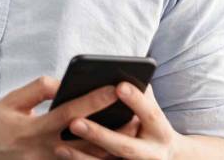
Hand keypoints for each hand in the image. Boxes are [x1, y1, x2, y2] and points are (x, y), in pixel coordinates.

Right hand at [0, 76, 141, 158]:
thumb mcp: (8, 103)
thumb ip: (36, 91)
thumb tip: (60, 82)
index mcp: (32, 129)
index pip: (70, 113)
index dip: (94, 99)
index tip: (115, 86)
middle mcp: (43, 150)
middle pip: (86, 141)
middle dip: (113, 127)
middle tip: (137, 114)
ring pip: (86, 158)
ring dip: (109, 145)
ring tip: (130, 129)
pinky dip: (94, 156)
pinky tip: (110, 146)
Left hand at [60, 82, 184, 159]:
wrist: (164, 158)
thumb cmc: (150, 125)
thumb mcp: (151, 111)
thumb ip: (140, 93)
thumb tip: (120, 71)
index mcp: (161, 132)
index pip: (150, 114)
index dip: (136, 101)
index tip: (119, 86)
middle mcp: (152, 154)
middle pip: (125, 146)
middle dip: (99, 135)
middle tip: (73, 122)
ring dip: (82, 157)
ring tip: (58, 146)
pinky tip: (60, 155)